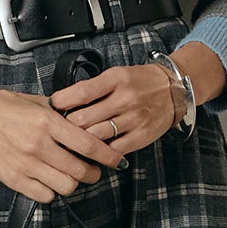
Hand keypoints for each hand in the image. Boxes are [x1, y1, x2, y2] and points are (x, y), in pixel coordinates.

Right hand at [0, 57, 128, 202]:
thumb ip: (61, 117)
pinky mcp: (14, 179)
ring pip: (65, 186)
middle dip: (92, 174)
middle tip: (93, 171)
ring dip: (72, 183)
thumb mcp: (37, 102)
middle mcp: (38, 145)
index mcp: (47, 122)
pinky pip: (44, 195)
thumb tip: (85, 128)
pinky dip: (51, 191)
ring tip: (70, 176)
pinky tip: (49, 181)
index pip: (88, 144)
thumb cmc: (2, 106)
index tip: (117, 161)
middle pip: (79, 171)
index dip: (108, 156)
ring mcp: (25, 164)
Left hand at [47, 42, 226, 156]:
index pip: (81, 92)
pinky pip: (113, 150)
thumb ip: (92, 88)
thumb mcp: (116, 75)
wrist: (174, 89)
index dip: (62, 102)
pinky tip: (92, 151)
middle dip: (67, 127)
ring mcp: (133, 119)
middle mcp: (125, 99)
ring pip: (96, 137)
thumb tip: (62, 102)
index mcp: (115, 79)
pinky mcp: (141, 136)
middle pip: (84, 119)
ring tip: (70, 143)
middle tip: (57, 130)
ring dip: (79, 143)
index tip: (52, 107)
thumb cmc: (140, 81)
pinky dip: (100, 153)